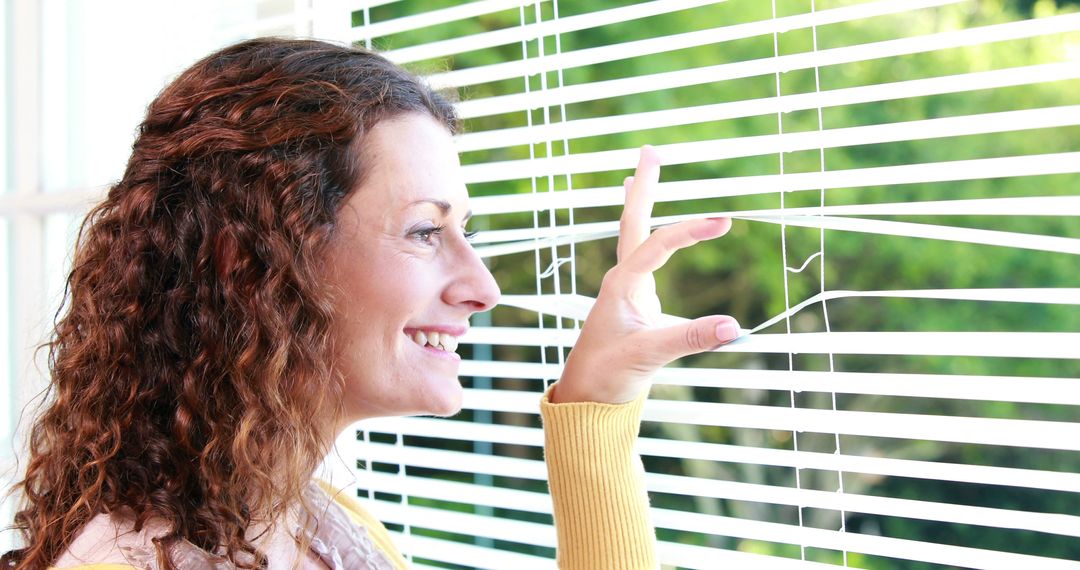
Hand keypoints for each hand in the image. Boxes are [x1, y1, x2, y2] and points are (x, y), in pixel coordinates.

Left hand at [550, 145, 739, 403]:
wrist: (585, 399)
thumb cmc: (607, 376)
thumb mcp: (649, 356)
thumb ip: (689, 338)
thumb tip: (734, 326)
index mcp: (622, 285)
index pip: (659, 244)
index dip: (691, 230)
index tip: (725, 222)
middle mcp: (621, 281)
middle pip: (633, 223)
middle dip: (643, 187)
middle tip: (649, 152)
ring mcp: (626, 291)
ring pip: (633, 237)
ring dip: (640, 204)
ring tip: (637, 176)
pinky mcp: (633, 305)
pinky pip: (641, 258)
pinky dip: (646, 235)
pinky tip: (649, 235)